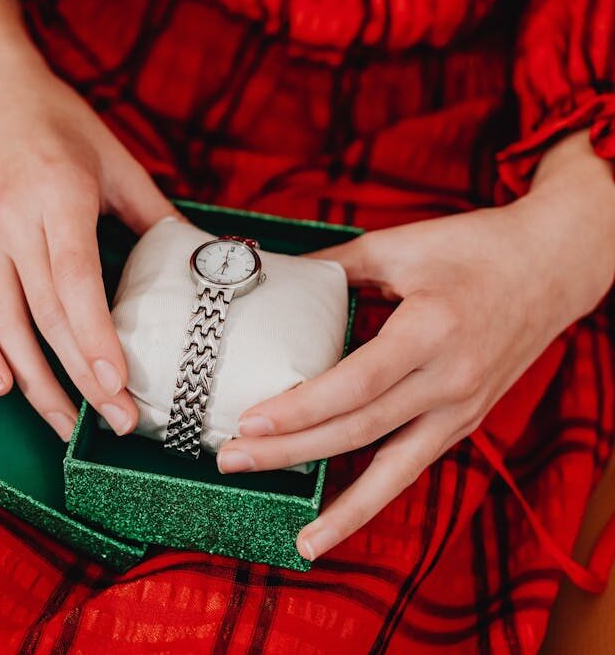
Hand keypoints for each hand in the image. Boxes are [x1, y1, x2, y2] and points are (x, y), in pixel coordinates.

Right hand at [0, 0, 177, 441]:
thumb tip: (203, 262)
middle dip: (80, 377)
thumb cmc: (58, 122)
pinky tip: (5, 386)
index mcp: (58, 193)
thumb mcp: (114, 158)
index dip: (96, 338)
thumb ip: (154, 214)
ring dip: (34, 381)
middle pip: (44, 314)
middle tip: (116, 423)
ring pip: (2, 324)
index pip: (76, 281)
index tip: (119, 386)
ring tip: (67, 425)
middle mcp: (12, 219)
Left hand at [216, 131, 614, 560]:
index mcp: (430, 330)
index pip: (355, 384)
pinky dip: (376, 500)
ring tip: (297, 536)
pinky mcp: (465, 422)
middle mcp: (449, 380)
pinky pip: (412, 468)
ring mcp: (462, 409)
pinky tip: (341, 524)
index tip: (248, 421)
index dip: (300, 409)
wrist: (551, 266)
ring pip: (392, 471)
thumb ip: (334, 266)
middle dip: (291, 453)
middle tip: (231, 460)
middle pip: (360, 431)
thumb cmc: (474, 248)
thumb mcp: (398, 245)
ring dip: (339, 505)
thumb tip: (275, 276)